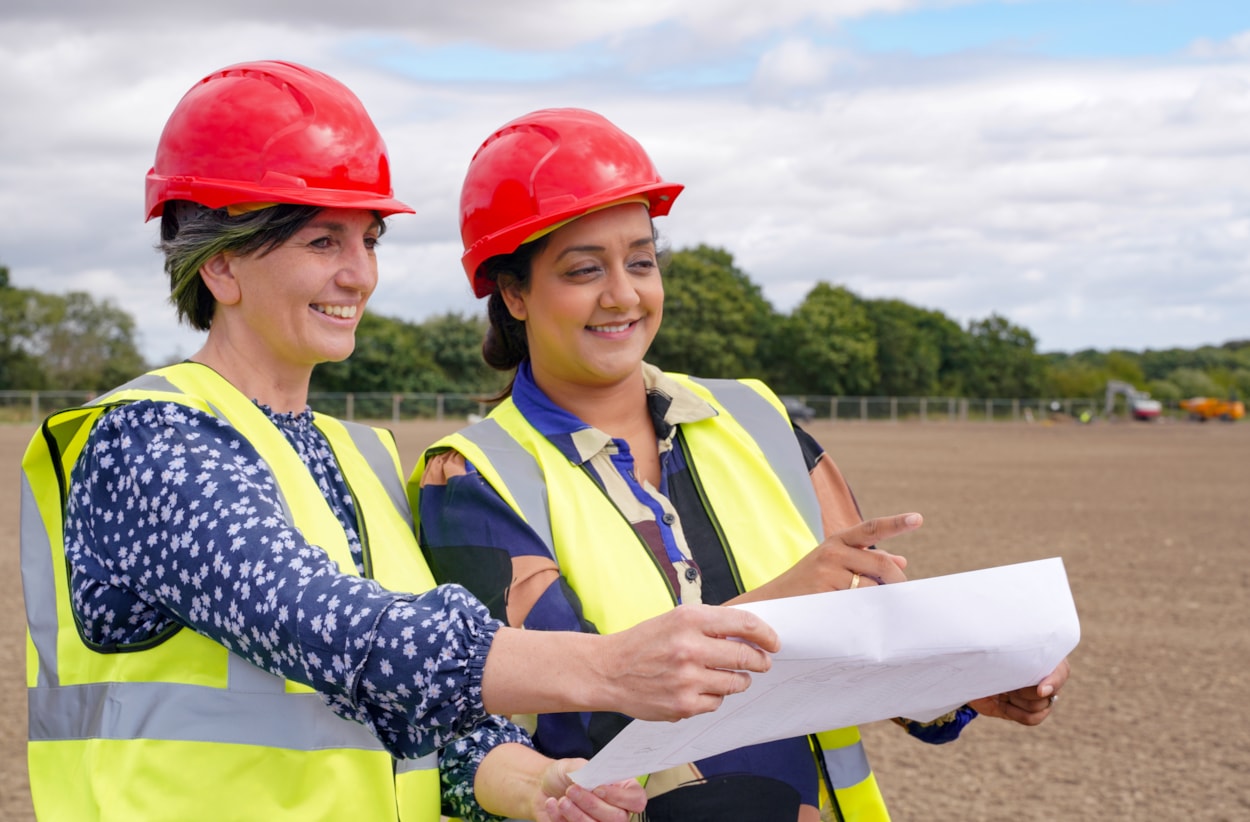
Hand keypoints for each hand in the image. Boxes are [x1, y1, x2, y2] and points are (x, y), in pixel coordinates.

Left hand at [534, 758, 644, 821]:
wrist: (543, 786)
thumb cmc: (565, 775)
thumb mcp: (577, 765)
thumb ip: (589, 771)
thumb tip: (598, 778)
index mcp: (622, 789)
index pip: (637, 800)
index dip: (620, 797)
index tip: (598, 788)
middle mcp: (616, 810)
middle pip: (618, 818)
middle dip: (592, 804)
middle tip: (572, 790)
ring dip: (577, 814)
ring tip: (562, 799)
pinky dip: (561, 818)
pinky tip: (553, 804)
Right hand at [596, 604, 779, 721]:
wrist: (609, 670)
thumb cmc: (644, 642)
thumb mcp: (675, 619)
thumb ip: (710, 624)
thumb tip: (750, 633)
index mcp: (689, 620)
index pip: (744, 624)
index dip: (766, 634)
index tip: (774, 642)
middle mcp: (689, 648)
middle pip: (746, 657)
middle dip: (759, 660)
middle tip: (761, 662)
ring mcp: (687, 680)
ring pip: (735, 683)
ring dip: (739, 680)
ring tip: (729, 675)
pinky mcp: (683, 705)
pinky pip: (716, 702)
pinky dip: (714, 696)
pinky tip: (700, 688)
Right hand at [735, 513, 920, 603]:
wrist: (773, 602)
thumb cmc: (809, 583)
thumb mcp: (835, 564)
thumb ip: (866, 560)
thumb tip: (902, 561)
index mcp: (837, 541)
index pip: (871, 528)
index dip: (896, 523)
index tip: (917, 518)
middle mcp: (833, 552)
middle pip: (880, 562)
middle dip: (897, 581)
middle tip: (904, 595)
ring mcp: (827, 573)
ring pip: (871, 587)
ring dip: (881, 600)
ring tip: (879, 609)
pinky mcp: (824, 594)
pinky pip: (858, 605)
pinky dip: (867, 612)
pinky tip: (863, 617)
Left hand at [969, 657, 1070, 725]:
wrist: (970, 670)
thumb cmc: (983, 654)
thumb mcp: (993, 652)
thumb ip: (1008, 654)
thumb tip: (1025, 677)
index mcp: (1042, 657)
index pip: (1061, 671)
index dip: (1053, 682)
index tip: (1040, 690)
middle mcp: (1045, 677)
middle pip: (1047, 692)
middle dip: (1024, 689)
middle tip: (1006, 681)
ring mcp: (1038, 696)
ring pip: (1039, 706)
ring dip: (1017, 700)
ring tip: (1003, 689)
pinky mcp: (1028, 711)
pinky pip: (1032, 719)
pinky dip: (1016, 713)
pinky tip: (1002, 703)